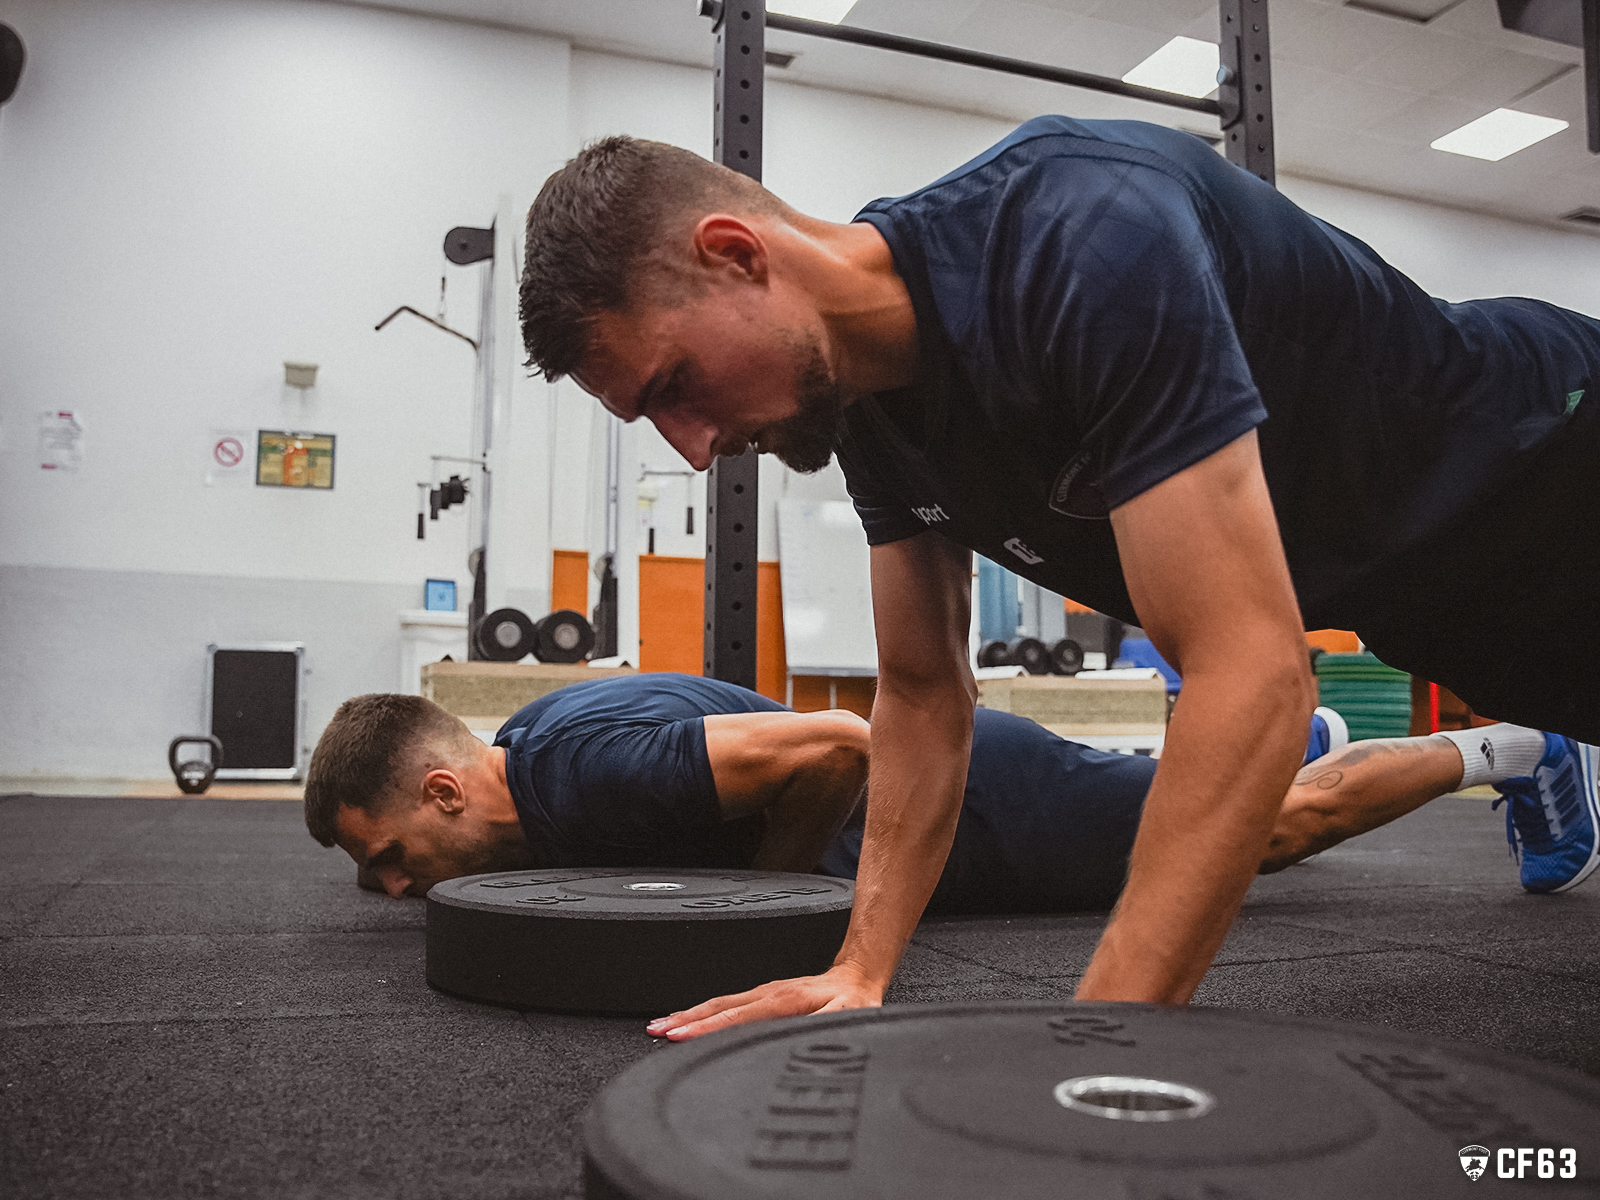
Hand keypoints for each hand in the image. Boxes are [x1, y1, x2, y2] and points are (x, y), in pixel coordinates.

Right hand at [645, 963, 883, 1040]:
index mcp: (783, 1001)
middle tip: (655, 1031)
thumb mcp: (848, 1016)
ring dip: (688, 1014)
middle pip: (717, 1007)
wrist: (857, 976)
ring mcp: (763, 993)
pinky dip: (702, 1012)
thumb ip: (825, 1026)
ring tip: (660, 1025)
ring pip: (718, 1003)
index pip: (736, 1016)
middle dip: (684, 1019)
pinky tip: (690, 1020)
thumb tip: (804, 1035)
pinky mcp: (762, 996)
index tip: (679, 1036)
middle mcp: (767, 994)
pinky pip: (726, 1004)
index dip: (706, 1028)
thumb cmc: (854, 1001)